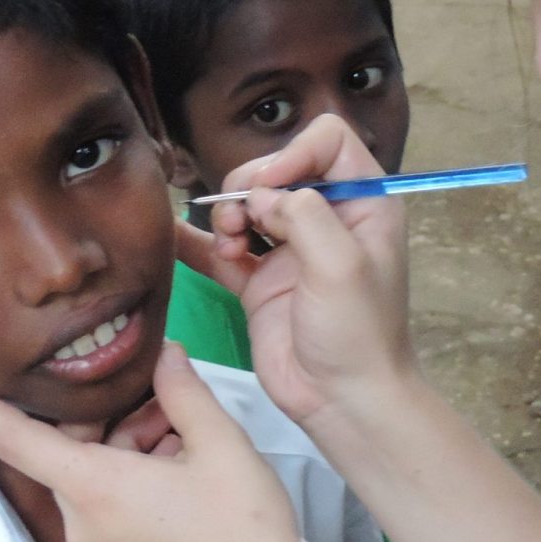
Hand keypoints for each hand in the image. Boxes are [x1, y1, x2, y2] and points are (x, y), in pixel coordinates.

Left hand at [0, 342, 317, 541]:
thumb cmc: (242, 526)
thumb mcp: (220, 443)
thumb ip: (183, 390)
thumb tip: (165, 354)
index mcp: (94, 488)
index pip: (18, 441)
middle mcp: (84, 524)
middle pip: (75, 452)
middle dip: (117, 417)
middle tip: (175, 405)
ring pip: (99, 478)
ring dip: (135, 448)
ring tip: (195, 441)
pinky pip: (114, 507)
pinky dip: (139, 479)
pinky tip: (190, 473)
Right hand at [178, 115, 416, 429]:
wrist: (343, 401)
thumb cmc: (358, 333)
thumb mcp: (343, 264)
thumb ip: (304, 214)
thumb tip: (261, 196)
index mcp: (365, 203)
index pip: (328, 141)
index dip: (294, 152)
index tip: (274, 188)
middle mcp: (328, 219)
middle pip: (279, 169)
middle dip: (251, 185)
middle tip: (241, 220)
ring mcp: (291, 250)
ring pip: (249, 205)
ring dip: (228, 214)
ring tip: (229, 243)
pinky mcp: (260, 282)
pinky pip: (223, 249)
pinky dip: (201, 242)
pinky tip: (176, 236)